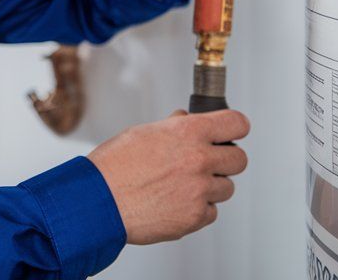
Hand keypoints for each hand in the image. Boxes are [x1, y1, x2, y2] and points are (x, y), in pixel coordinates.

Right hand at [87, 109, 249, 244]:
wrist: (98, 201)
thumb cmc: (113, 167)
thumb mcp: (142, 132)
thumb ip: (172, 127)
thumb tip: (185, 120)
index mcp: (188, 133)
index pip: (236, 123)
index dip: (234, 127)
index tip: (231, 131)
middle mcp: (199, 160)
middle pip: (239, 159)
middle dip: (225, 160)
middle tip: (208, 162)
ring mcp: (199, 191)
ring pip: (226, 188)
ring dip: (210, 187)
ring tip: (182, 185)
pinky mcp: (195, 217)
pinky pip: (211, 212)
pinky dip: (198, 209)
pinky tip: (176, 202)